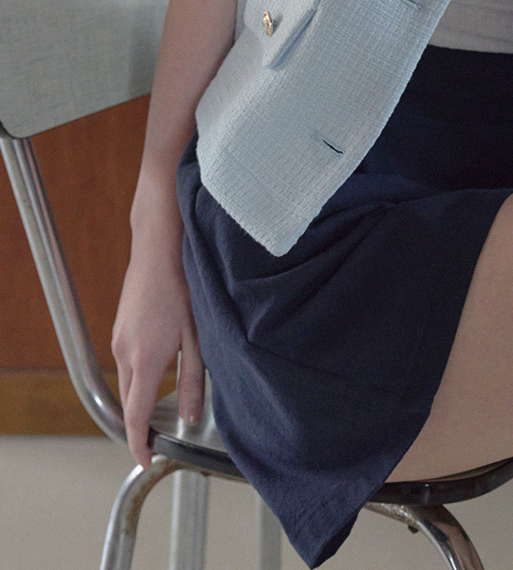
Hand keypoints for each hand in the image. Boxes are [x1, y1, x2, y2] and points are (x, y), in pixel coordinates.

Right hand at [111, 226, 205, 468]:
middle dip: (143, 420)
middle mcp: (125, 352)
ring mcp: (119, 338)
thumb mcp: (198, 337)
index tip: (147, 459)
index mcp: (145, 360)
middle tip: (164, 432)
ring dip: (145, 391)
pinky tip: (166, 354)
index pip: (135, 416)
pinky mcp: (120, 326)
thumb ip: (194, 381)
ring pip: (130, 378)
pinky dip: (142, 369)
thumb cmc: (185, 287)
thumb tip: (192, 416)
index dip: (139, 443)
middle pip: (132, 399)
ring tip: (171, 391)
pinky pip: (129, 359)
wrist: (161, 247)